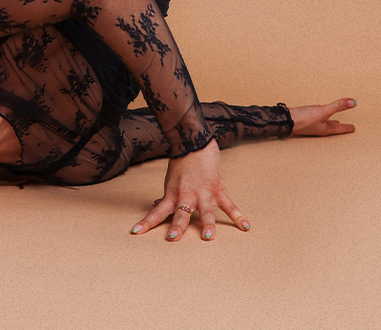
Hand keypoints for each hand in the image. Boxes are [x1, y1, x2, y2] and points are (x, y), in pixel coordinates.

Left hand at [130, 140, 248, 241]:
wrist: (194, 141)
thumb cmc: (181, 162)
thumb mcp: (170, 180)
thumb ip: (168, 196)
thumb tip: (157, 204)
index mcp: (172, 195)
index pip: (157, 212)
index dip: (147, 222)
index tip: (135, 232)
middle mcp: (186, 196)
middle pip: (181, 214)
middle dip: (177, 226)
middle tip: (173, 238)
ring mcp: (203, 194)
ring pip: (205, 212)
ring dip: (206, 224)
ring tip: (208, 237)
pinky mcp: (217, 189)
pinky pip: (228, 205)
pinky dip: (237, 216)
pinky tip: (245, 226)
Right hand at [289, 98, 356, 135]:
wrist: (287, 120)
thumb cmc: (305, 119)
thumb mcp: (324, 111)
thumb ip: (338, 106)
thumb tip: (354, 102)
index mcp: (326, 128)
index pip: (340, 128)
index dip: (347, 128)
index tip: (353, 128)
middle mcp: (320, 128)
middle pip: (333, 127)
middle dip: (340, 126)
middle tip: (346, 126)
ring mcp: (313, 124)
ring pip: (325, 123)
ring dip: (330, 122)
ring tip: (334, 121)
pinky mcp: (306, 119)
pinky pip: (317, 119)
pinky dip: (321, 117)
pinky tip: (317, 114)